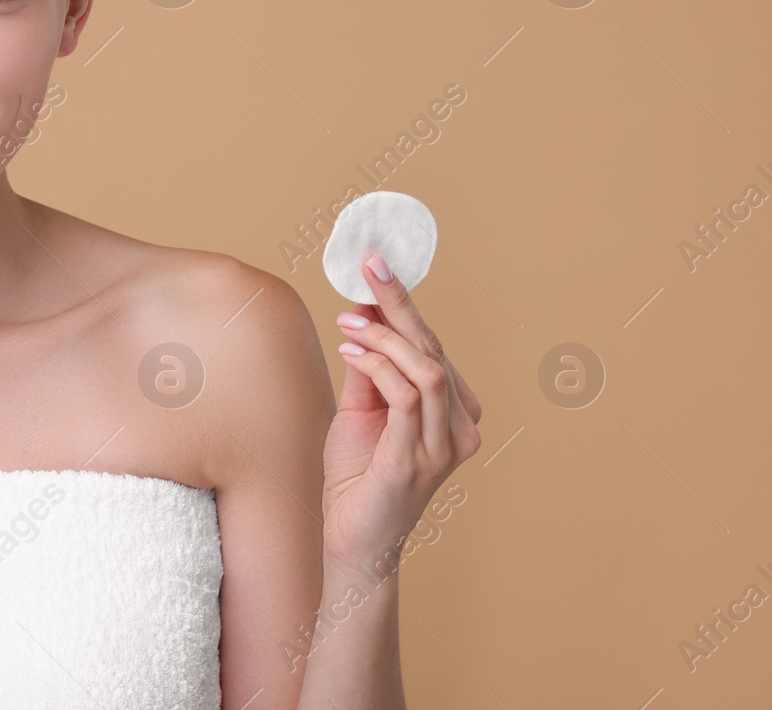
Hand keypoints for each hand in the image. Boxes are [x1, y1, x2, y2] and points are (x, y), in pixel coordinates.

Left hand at [320, 253, 482, 570]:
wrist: (353, 541)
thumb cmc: (358, 477)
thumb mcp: (361, 410)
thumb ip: (369, 368)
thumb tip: (361, 316)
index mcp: (455, 414)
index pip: (434, 348)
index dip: (405, 306)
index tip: (376, 269)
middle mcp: (460, 429)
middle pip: (435, 350)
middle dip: (401, 303)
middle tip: (371, 267)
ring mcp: (442, 448)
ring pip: (427, 370)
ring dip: (385, 336)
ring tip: (349, 321)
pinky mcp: (414, 461)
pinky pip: (406, 399)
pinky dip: (378, 366)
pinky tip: (351, 351)